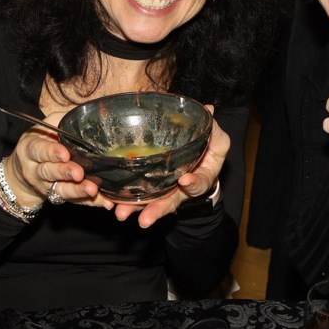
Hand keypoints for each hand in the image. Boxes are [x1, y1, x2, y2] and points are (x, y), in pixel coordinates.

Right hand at [6, 111, 112, 209]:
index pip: (39, 150)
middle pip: (50, 172)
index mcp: (31, 149)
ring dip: (78, 191)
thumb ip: (60, 120)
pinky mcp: (59, 198)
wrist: (21, 174)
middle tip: (79, 172)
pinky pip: (75, 202)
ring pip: (62, 190)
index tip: (64, 154)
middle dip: (65, 172)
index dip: (51, 153)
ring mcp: (47, 187)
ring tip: (93, 190)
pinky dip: (90, 203)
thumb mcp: (43, 128)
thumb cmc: (39, 144)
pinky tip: (105, 202)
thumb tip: (85, 111)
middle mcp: (36, 170)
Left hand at [128, 105, 227, 227]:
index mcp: (202, 177)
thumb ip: (212, 128)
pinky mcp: (152, 188)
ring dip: (136, 209)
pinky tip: (112, 202)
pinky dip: (126, 200)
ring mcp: (167, 191)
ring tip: (121, 214)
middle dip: (156, 210)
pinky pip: (139, 195)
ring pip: (151, 203)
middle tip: (144, 220)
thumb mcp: (217, 140)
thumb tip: (209, 108)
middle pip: (170, 202)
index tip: (185, 181)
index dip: (193, 184)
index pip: (200, 183)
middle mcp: (182, 189)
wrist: (202, 163)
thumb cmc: (210, 150)